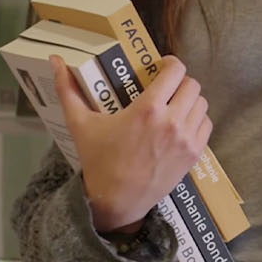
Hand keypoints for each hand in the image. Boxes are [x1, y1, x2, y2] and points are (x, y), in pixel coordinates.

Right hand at [52, 54, 211, 233]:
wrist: (115, 200)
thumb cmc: (97, 160)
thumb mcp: (80, 123)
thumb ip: (67, 89)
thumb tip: (55, 60)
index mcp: (147, 109)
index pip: (175, 71)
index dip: (171, 63)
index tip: (162, 66)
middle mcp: (172, 121)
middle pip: (192, 85)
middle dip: (180, 82)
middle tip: (166, 87)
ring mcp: (186, 139)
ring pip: (201, 104)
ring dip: (189, 100)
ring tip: (174, 105)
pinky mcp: (194, 155)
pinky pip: (206, 125)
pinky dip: (197, 120)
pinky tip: (181, 123)